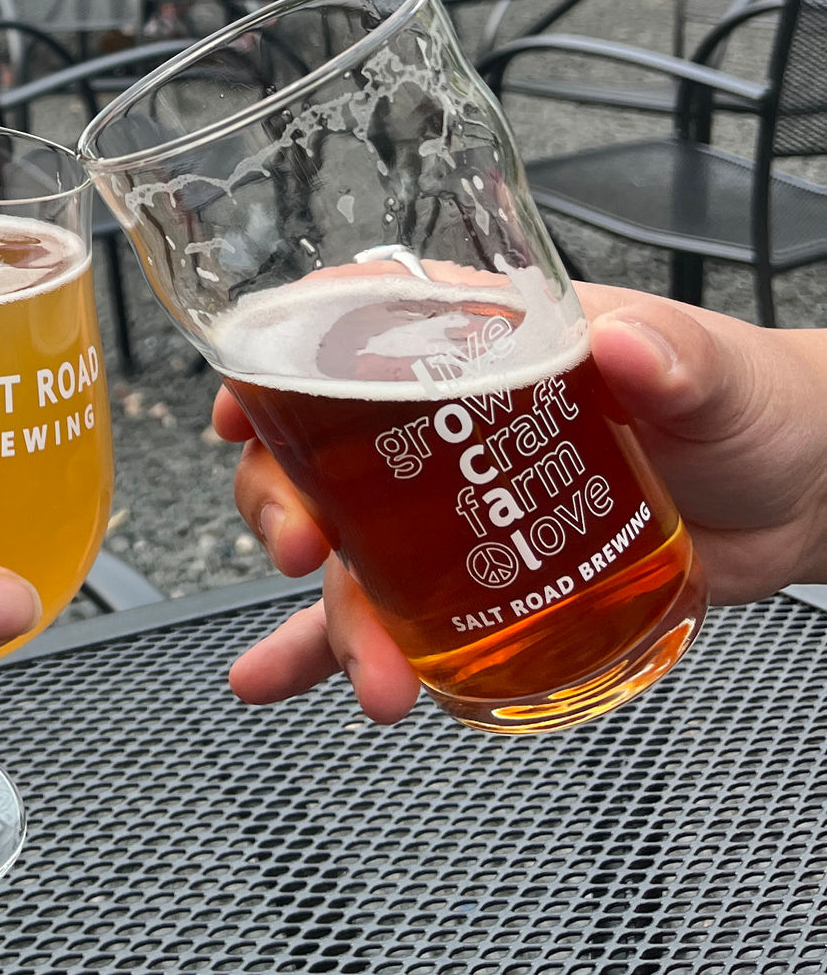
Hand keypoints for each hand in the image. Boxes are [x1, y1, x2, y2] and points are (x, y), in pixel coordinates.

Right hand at [216, 284, 826, 723]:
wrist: (801, 498)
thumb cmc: (746, 402)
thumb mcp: (710, 369)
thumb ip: (671, 356)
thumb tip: (627, 349)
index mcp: (476, 343)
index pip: (344, 332)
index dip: (273, 363)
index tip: (238, 409)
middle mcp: (437, 424)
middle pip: (314, 452)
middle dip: (283, 504)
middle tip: (305, 553)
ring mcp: (445, 509)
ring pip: (341, 550)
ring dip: (325, 609)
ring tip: (366, 669)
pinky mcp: (471, 581)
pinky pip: (382, 616)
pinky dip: (325, 650)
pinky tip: (280, 678)